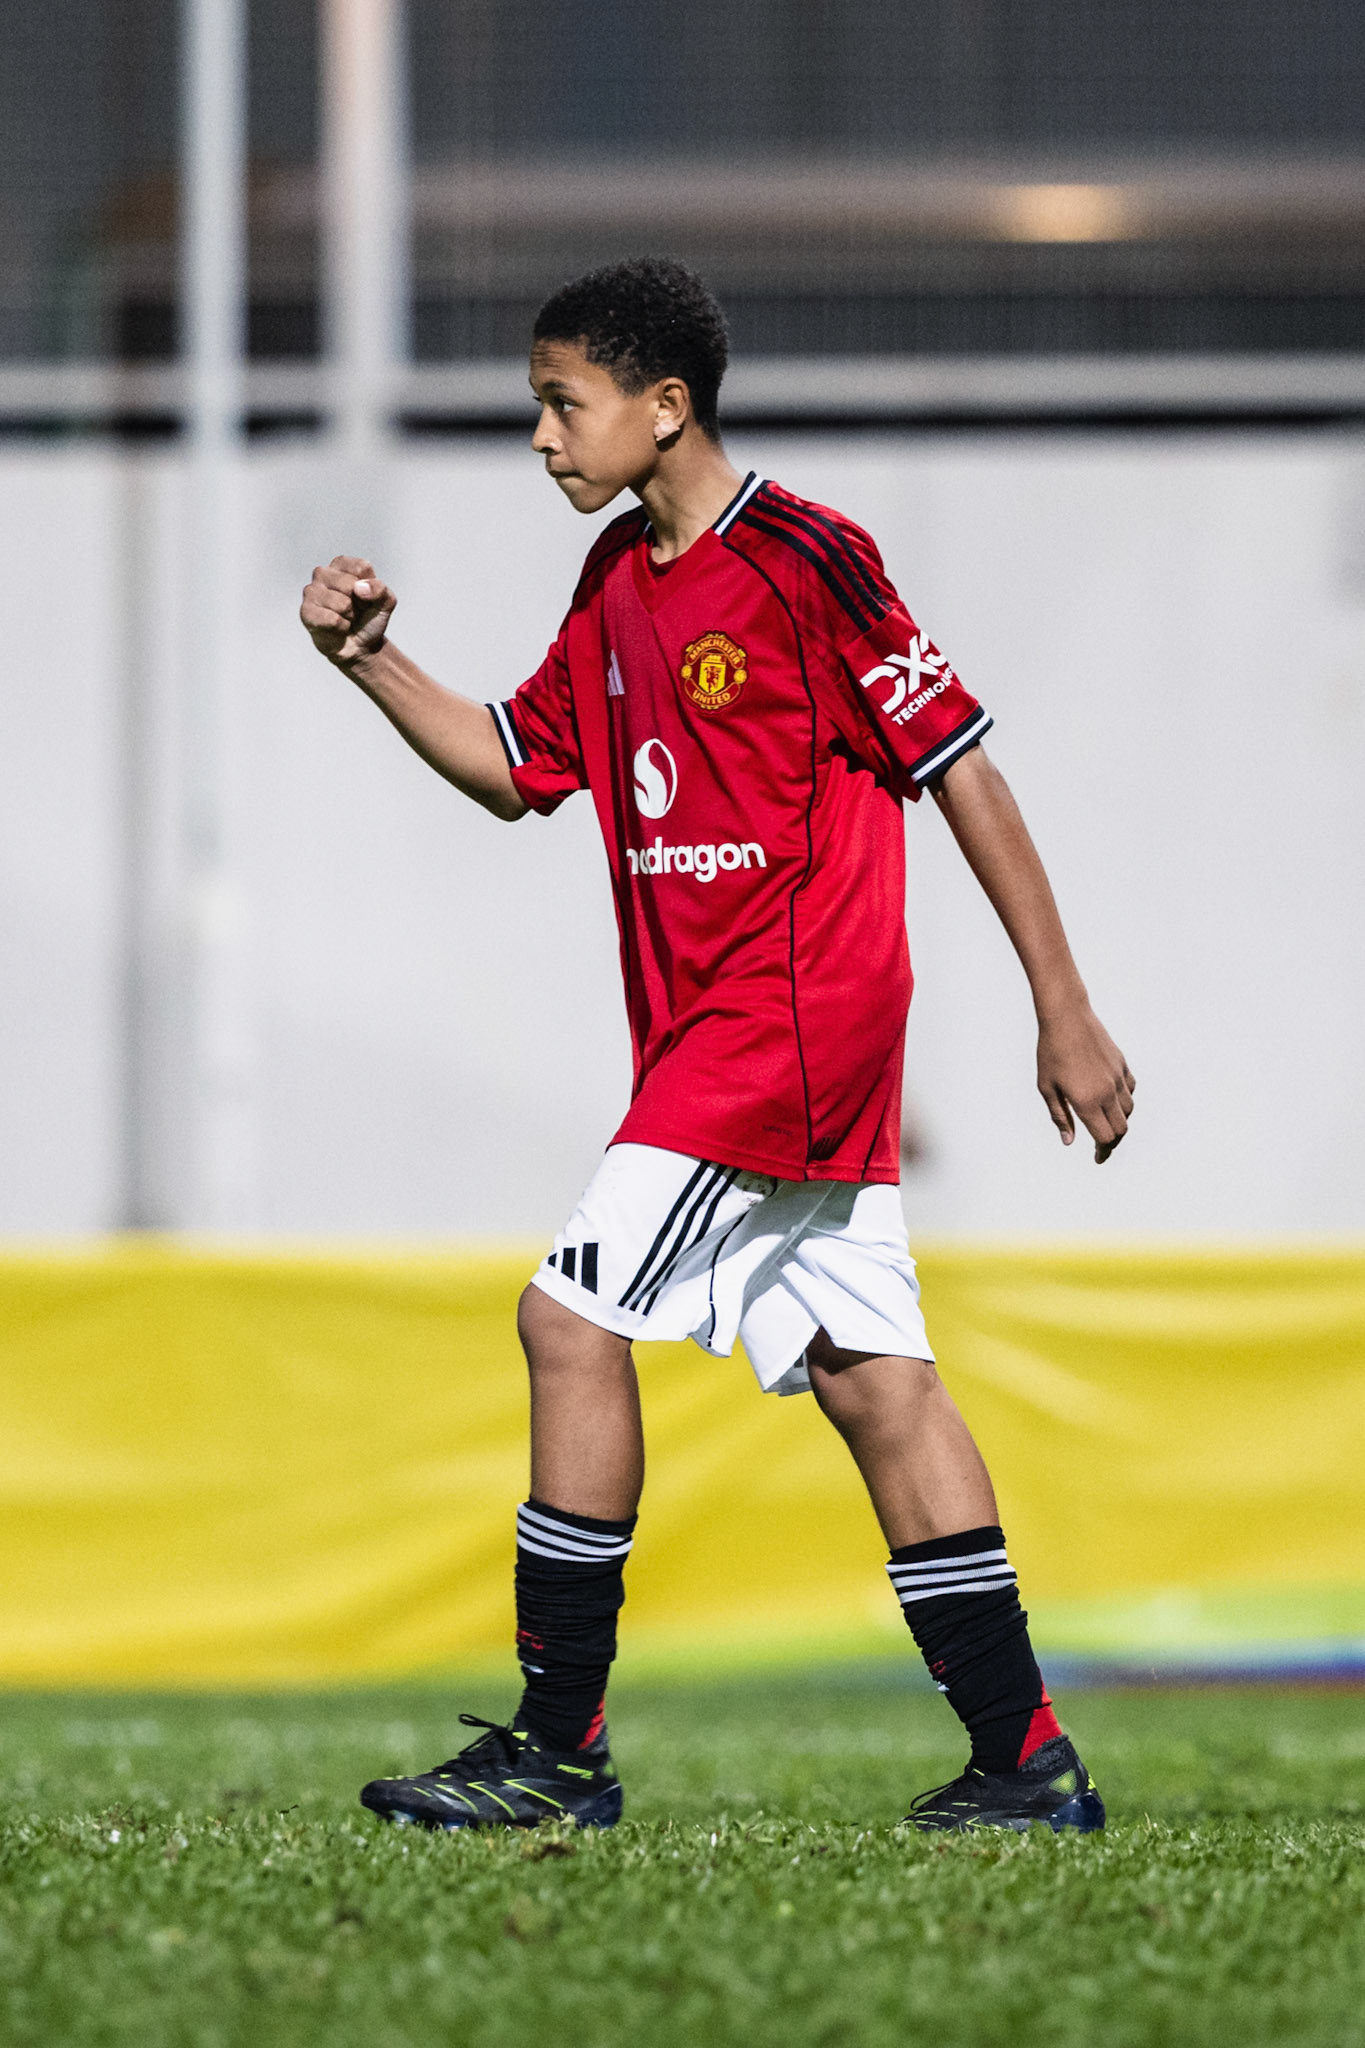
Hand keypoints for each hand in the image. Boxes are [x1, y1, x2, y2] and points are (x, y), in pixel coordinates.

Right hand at [300, 556, 396, 667]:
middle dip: (360, 604)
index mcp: (341, 564)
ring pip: (342, 603)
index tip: (365, 598)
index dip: (370, 588)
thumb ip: (380, 589)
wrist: (360, 647)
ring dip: (350, 617)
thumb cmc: (369, 618)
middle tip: (354, 611)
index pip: (361, 568)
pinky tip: (337, 628)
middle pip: (351, 585)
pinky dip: (342, 628)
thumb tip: (359, 588)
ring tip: (345, 619)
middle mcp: (323, 573)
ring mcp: (311, 591)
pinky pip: (332, 619)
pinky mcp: (306, 612)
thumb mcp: (385, 602)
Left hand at [1037, 1003, 1134, 1162]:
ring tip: (1105, 1122)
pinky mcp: (1122, 1065)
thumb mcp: (1047, 1087)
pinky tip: (1111, 1099)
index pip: (1105, 1138)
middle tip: (1101, 1144)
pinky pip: (1131, 1090)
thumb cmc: (1051, 1053)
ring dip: (1120, 1121)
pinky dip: (1125, 1100)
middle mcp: (1106, 1092)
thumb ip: (1060, 1116)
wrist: (1067, 1018)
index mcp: (1086, 1101)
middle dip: (1113, 1141)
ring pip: (1129, 1111)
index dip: (1102, 1151)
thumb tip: (1069, 1141)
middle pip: (1121, 1129)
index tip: (1098, 1157)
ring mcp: (1117, 1078)